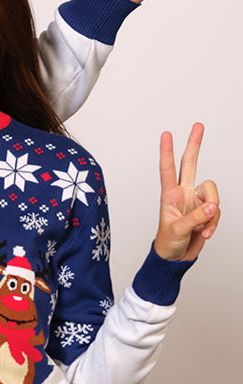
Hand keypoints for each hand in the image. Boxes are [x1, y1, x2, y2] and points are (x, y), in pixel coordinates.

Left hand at [154, 122, 219, 260]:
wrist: (176, 257)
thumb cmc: (168, 242)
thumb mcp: (178, 230)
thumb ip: (195, 217)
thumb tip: (212, 206)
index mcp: (169, 195)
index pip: (168, 169)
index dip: (167, 152)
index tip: (166, 134)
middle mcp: (183, 194)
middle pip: (191, 164)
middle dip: (194, 145)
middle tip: (198, 125)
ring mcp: (196, 201)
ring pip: (213, 194)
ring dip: (212, 212)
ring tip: (202, 229)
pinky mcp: (206, 211)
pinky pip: (217, 211)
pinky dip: (214, 223)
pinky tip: (205, 233)